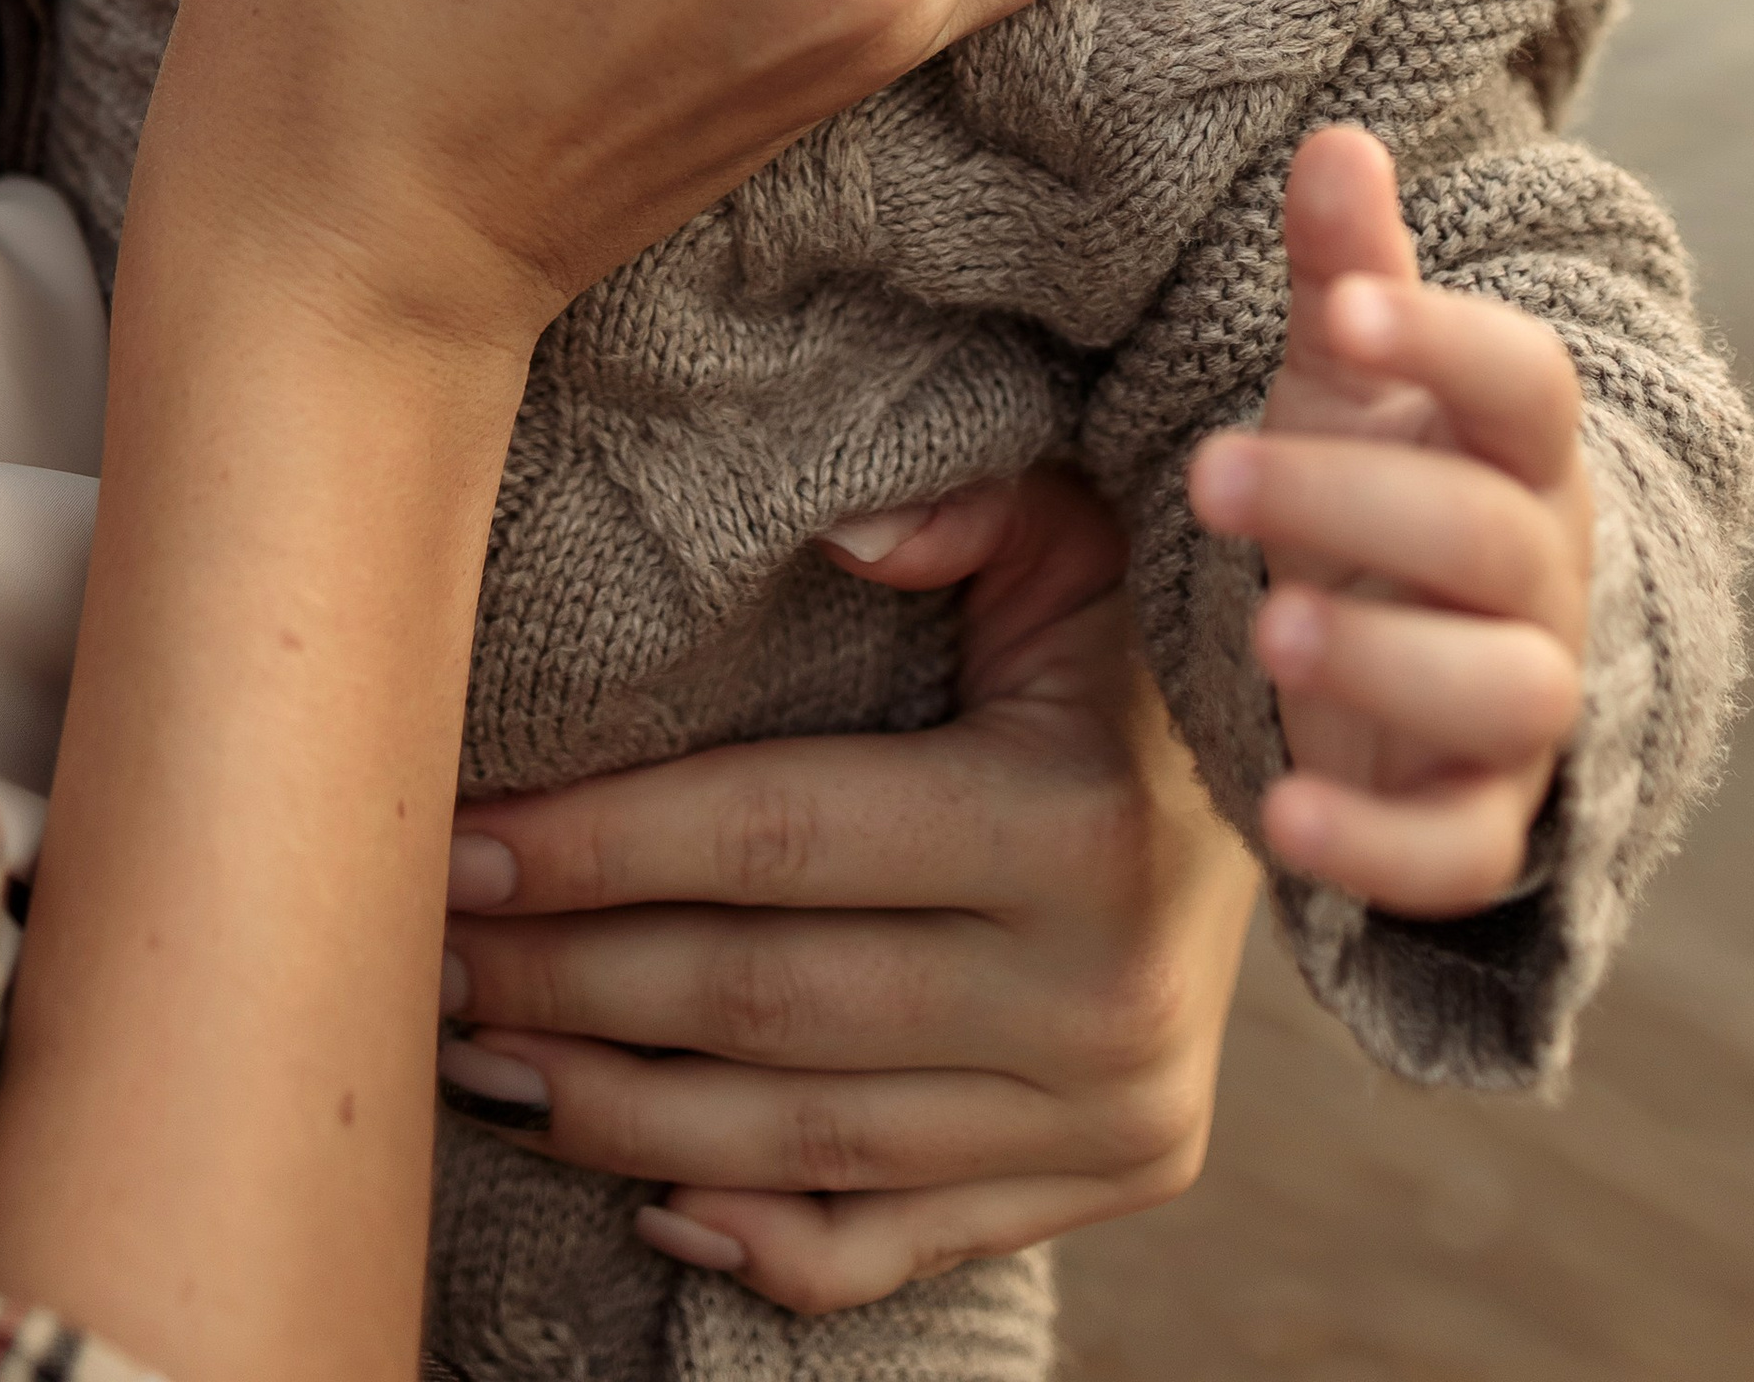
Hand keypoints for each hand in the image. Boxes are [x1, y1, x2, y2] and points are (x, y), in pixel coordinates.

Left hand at [435, 474, 1255, 1315]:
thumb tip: (841, 535)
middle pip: (758, 1006)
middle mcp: (1095, 994)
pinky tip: (636, 1192)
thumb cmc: (1139, 624)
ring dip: (612, 1115)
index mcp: (1072, 822)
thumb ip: (959, 509)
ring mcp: (1105, 1113)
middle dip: (563, 982)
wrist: (1335, 773)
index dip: (595, 847)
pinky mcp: (1107, 1180)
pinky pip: (894, 1245)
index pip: (771, 840)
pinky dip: (757, 1239)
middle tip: (418, 949)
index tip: (456, 841)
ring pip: (799, 1145)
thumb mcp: (1081, 523)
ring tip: (473, 1057)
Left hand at [1188, 125, 1591, 918]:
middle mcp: (1543, 575)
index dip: (1443, 345)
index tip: (1331, 314)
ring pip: (1502, 691)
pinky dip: (1379, 845)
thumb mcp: (1344, 379)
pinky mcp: (1477, 819)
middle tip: (1211, 474)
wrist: (1409, 653)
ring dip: (1383, 661)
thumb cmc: (1374, 480)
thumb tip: (1335, 139)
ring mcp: (1520, 704)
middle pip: (1489, 536)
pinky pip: (1460, 851)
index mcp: (1514, 450)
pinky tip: (1281, 817)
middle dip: (1354, 504)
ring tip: (1263, 629)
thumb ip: (1344, 270)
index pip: (1526, 385)